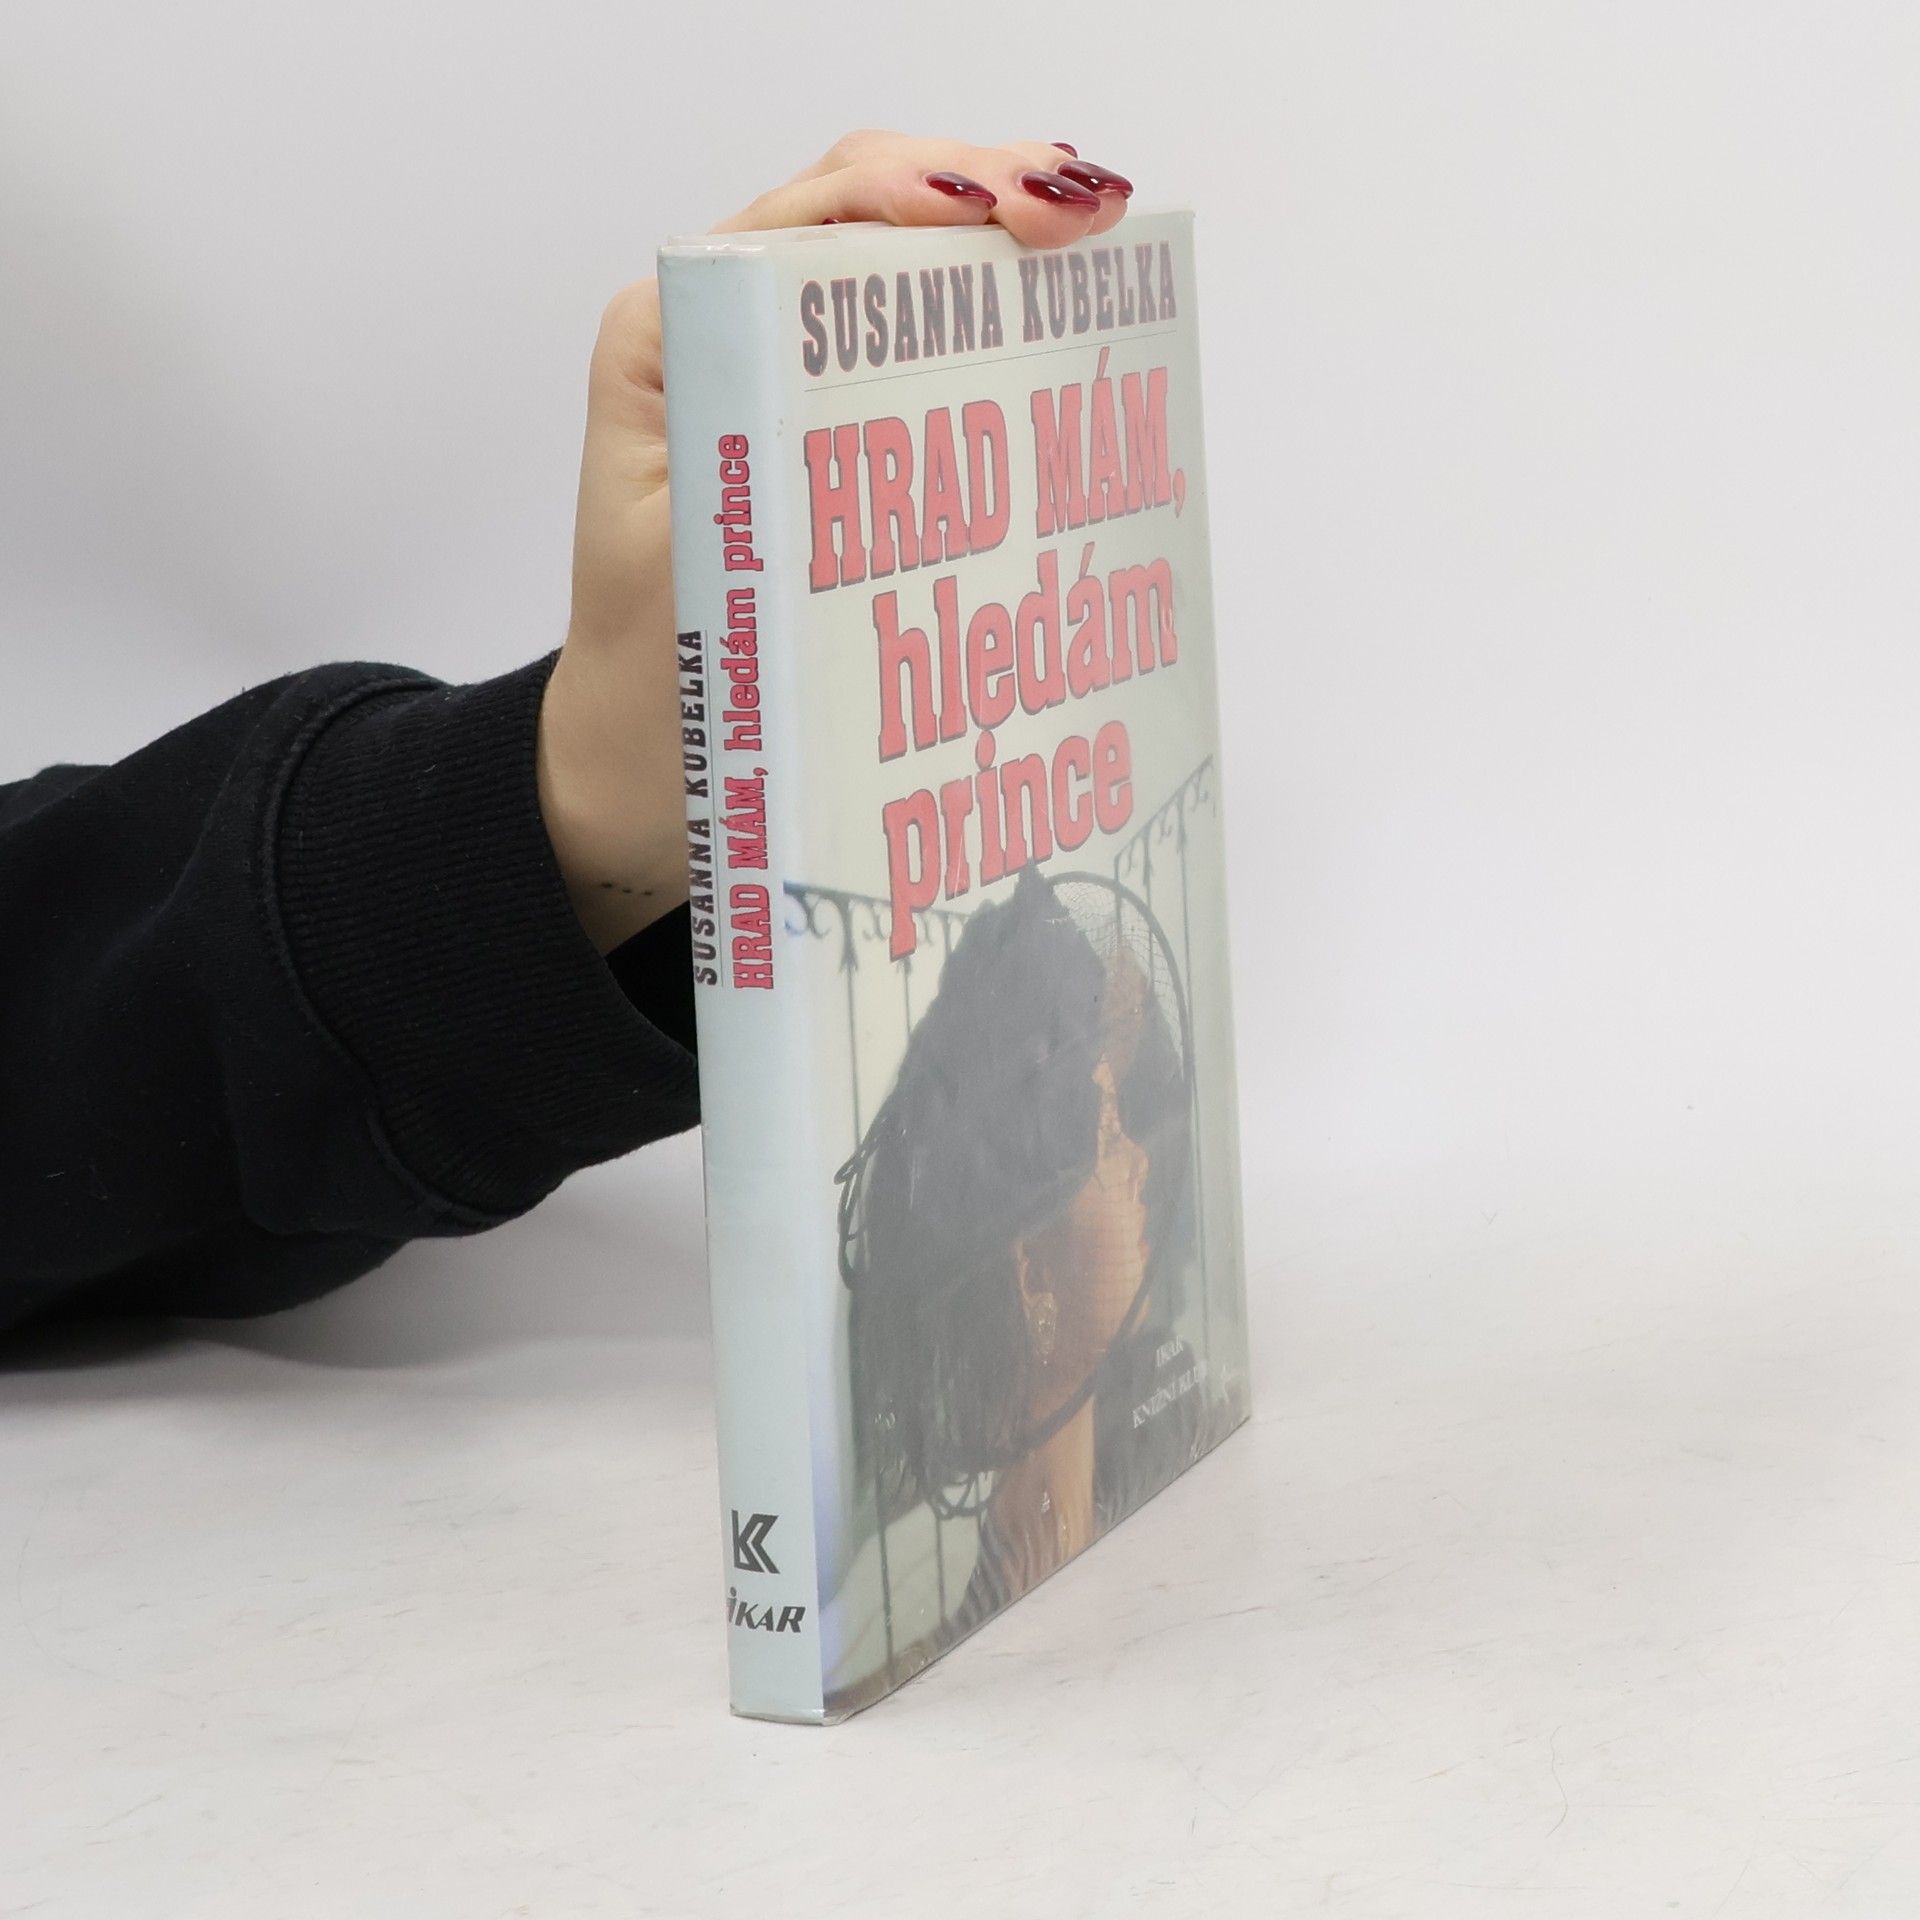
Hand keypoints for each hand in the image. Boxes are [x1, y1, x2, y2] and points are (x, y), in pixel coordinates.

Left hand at [537, 131, 1134, 953]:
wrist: (650, 766)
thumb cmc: (660, 680)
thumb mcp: (690, 562)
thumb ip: (747, 454)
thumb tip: (841, 358)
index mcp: (677, 342)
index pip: (811, 221)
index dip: (920, 192)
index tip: (1007, 215)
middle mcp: (729, 339)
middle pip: (871, 219)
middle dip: (985, 192)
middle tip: (1084, 218)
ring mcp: (787, 384)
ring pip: (906, 274)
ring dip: (1004, 249)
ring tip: (1098, 240)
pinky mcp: (837, 439)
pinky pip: (922, 354)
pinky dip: (1000, 327)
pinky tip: (1069, 321)